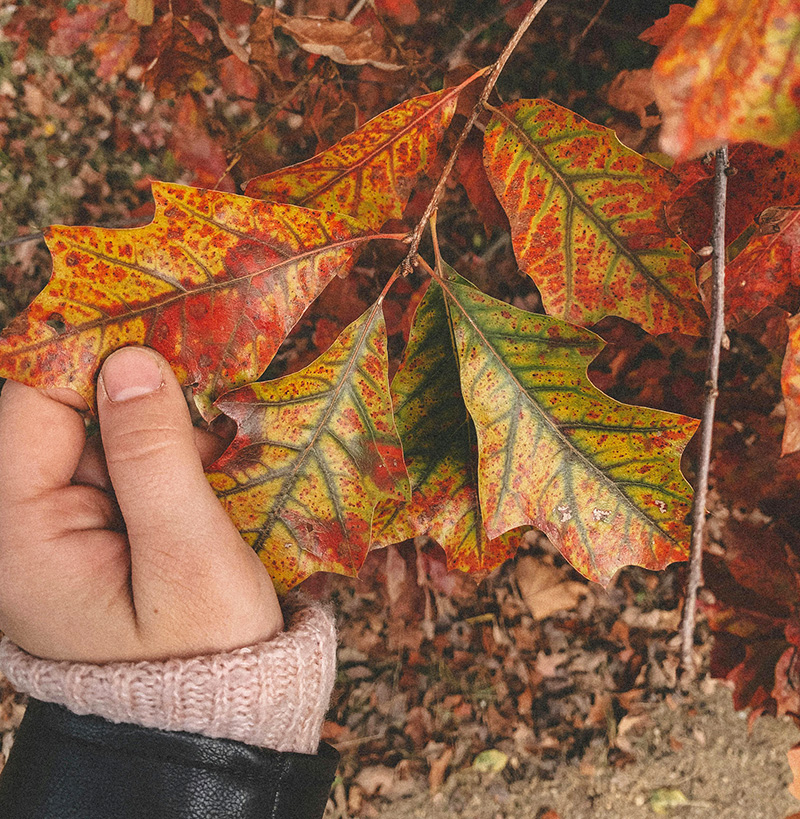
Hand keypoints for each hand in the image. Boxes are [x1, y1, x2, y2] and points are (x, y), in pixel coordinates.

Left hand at [0, 347, 282, 662]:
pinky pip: (117, 461)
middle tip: (206, 400)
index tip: (165, 340)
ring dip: (156, 424)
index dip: (94, 363)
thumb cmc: (204, 652)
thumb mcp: (189, 556)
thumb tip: (132, 362)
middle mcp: (22, 524)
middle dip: (135, 396)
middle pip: (63, 413)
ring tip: (215, 446)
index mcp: (20, 536)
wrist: (211, 714)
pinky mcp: (89, 527)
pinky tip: (205, 465)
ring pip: (97, 431)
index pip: (32, 406)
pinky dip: (161, 450)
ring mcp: (56, 526)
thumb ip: (155, 457)